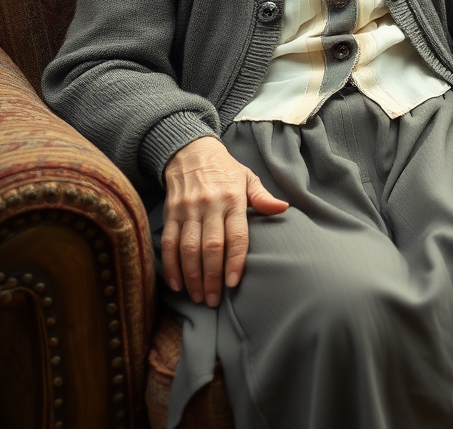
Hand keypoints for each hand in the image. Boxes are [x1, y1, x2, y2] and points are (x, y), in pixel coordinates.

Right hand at [161, 135, 288, 306]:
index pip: (236, 235)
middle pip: (210, 247)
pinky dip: (171, 266)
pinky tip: (177, 284)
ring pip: (188, 249)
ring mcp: (188, 210)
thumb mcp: (247, 177)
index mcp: (233, 198)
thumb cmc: (225, 170)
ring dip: (192, 277)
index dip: (235, 261)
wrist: (190, 151)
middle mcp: (210, 205)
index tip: (234, 284)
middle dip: (212, 277)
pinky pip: (168, 243)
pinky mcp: (170, 213)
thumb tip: (283, 208)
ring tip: (198, 297)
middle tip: (214, 300)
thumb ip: (262, 197)